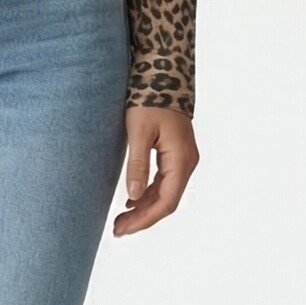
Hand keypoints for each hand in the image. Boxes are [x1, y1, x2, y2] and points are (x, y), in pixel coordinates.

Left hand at [113, 106, 198, 235]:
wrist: (164, 74)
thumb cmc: (150, 100)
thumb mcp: (139, 132)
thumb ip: (138, 165)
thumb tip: (132, 197)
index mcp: (181, 160)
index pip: (166, 202)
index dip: (144, 220)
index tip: (123, 229)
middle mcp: (187, 162)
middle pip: (167, 201)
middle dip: (143, 218)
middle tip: (118, 229)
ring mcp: (184, 158)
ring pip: (166, 193)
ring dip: (144, 208)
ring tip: (121, 219)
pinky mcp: (176, 154)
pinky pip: (165, 182)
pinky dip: (148, 194)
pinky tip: (132, 201)